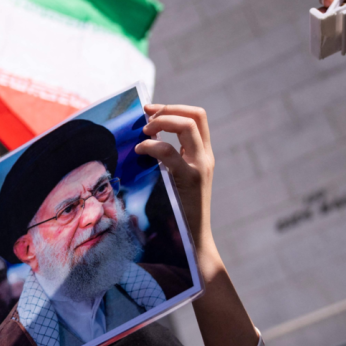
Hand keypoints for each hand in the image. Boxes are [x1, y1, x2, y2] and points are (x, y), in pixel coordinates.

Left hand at [134, 104, 214, 253]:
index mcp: (203, 155)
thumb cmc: (177, 210)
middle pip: (195, 115)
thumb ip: (169, 160)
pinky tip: (139, 151)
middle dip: (166, 109)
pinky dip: (151, 145)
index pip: (197, 117)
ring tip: (143, 133)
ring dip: (161, 122)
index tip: (149, 109)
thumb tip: (144, 140)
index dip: (173, 107)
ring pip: (186, 126)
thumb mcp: (176, 179)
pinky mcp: (189, 179)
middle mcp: (205, 157)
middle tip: (144, 119)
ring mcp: (200, 167)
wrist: (192, 239)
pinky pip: (169, 151)